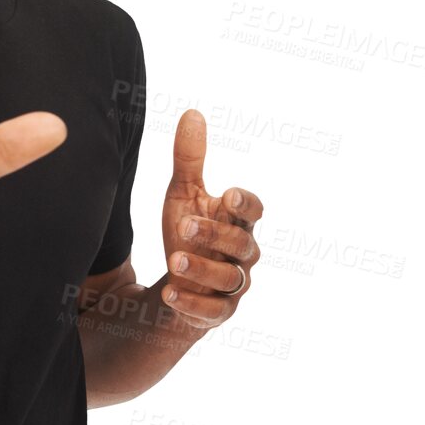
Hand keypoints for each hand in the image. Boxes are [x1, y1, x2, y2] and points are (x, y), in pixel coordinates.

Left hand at [160, 109, 262, 328]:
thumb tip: (192, 113)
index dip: (246, 203)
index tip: (230, 195)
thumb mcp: (183, 194)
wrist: (179, 281)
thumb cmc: (190, 230)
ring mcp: (234, 285)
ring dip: (201, 270)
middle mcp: (243, 254)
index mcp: (238, 221)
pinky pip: (211, 311)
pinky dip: (192, 303)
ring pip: (228, 280)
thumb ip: (189, 159)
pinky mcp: (218, 312)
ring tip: (174, 260)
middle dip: (214, 235)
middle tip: (184, 226)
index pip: (254, 211)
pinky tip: (170, 293)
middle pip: (240, 244)